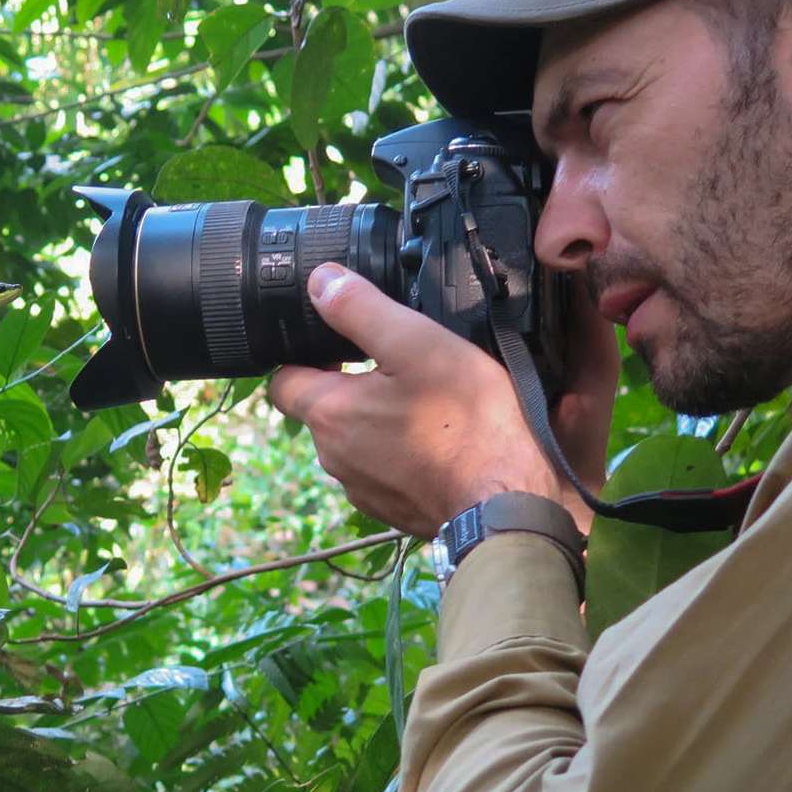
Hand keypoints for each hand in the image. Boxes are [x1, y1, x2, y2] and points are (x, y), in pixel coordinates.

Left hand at [267, 264, 617, 537]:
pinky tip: (439, 438)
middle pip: (322, 410)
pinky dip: (402, 452)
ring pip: (355, 441)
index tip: (338, 344)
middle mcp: (333, 458)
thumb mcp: (417, 344)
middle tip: (394, 365)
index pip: (282, 380)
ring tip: (424, 400)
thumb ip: (361, 310)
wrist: (509, 503)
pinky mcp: (394, 509)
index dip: (303, 355)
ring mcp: (363, 489)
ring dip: (378, 419)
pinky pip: (384, 470)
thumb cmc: (467, 422)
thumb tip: (319, 282)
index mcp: (328, 414)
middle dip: (348, 385)